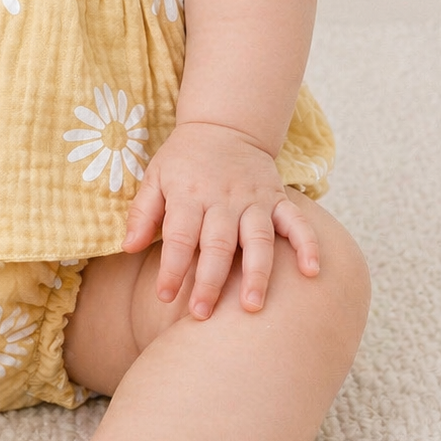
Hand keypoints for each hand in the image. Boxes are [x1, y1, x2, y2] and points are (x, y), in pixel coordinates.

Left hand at [122, 122, 319, 318]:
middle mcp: (223, 199)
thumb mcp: (155, 177)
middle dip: (209, 281)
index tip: (165, 296)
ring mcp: (254, 200)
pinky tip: (312, 272)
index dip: (172, 268)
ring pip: (257, 239)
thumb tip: (129, 247)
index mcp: (189, 194)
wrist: (224, 125)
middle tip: (202, 314)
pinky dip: (307, 245)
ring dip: (256, 274)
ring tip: (251, 306)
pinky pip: (296, 222)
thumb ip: (143, 212)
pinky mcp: (278, 199)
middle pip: (217, 245)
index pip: (179, 236)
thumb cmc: (184, 159)